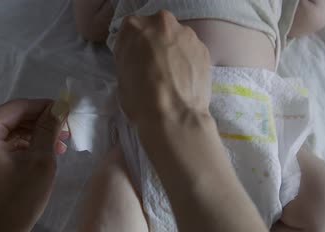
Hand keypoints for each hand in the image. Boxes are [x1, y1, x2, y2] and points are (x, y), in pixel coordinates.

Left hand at [0, 99, 68, 231]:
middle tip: (67, 132)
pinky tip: (42, 152)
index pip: (18, 108)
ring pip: (8, 130)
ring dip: (33, 135)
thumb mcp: (40, 161)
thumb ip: (49, 129)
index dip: (46, 107)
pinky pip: (0, 143)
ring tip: (60, 145)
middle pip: (11, 118)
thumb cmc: (17, 201)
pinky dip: (21, 146)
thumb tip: (61, 106)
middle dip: (41, 123)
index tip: (69, 111)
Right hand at [114, 10, 211, 127]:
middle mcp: (161, 22)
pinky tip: (186, 79)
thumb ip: (129, 60)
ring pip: (176, 38)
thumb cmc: (141, 99)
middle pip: (156, 30)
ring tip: (173, 76)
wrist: (174, 115)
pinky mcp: (203, 47)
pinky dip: (189, 60)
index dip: (133, 49)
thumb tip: (138, 64)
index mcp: (133, 27)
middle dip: (155, 45)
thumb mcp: (121, 78)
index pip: (130, 32)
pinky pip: (192, 51)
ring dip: (174, 51)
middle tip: (155, 67)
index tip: (136, 62)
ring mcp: (185, 33)